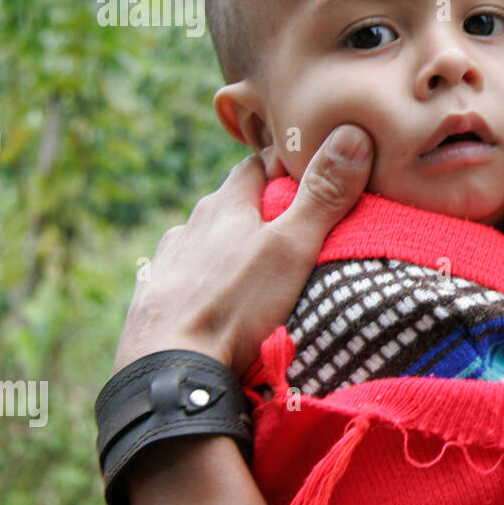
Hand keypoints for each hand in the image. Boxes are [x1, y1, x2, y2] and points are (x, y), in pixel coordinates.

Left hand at [113, 125, 373, 375]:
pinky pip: (181, 280)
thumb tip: (352, 133)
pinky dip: (199, 284)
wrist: (169, 371)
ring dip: (224, 250)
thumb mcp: (292, 248)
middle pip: (227, 206)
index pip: (254, 167)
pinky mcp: (151, 300)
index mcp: (223, 206)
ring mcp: (165, 264)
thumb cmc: (235, 305)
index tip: (307, 180)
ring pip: (201, 243)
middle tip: (290, 234)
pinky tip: (213, 304)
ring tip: (252, 275)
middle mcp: (189, 226)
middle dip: (255, 213)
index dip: (281, 169)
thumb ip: (323, 196)